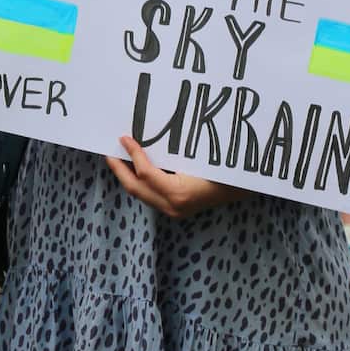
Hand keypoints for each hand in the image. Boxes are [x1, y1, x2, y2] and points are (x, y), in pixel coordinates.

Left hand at [106, 135, 235, 220]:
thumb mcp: (197, 158)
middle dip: (118, 169)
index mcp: (178, 193)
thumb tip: (142, 139)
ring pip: (140, 194)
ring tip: (118, 158)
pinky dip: (140, 182)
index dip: (133, 154)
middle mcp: (172, 206)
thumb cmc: (221, 169)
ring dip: (127, 176)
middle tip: (108, 152)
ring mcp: (173, 211)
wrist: (241, 188)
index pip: (145, 173)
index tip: (124, 138)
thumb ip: (169, 154)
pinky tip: (135, 168)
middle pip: (135, 188)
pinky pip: (150, 195)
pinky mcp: (174, 210)